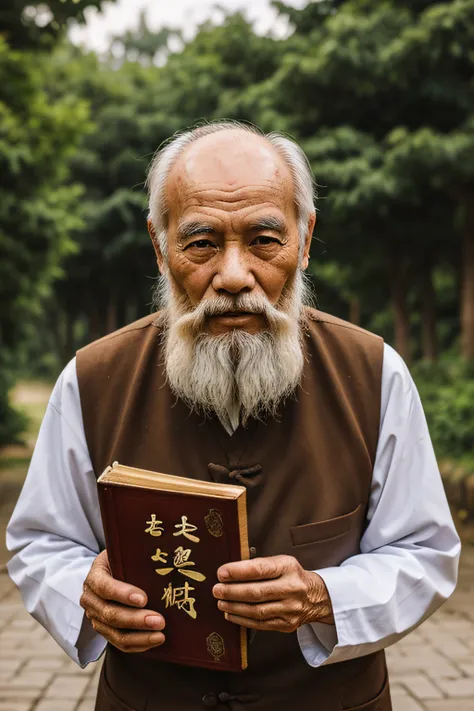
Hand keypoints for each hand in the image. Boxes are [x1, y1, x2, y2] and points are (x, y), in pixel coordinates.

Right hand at [80, 550, 165, 652]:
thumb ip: (136, 554)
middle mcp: (90, 599)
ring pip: (114, 633)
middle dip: (136, 619)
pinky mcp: (104, 629)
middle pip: (110, 614)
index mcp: (95, 576)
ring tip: (160, 635)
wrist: (111, 570)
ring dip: (139, 637)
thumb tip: (167, 555)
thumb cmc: (123, 558)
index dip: (122, 594)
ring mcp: (95, 616)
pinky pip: (118, 642)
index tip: (143, 599)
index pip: (104, 586)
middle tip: (160, 621)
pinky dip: (136, 645)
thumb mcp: (124, 551)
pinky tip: (153, 641)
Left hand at [212, 554, 333, 631]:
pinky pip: (260, 624)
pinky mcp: (286, 625)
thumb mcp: (280, 563)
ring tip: (221, 602)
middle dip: (232, 592)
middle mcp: (291, 588)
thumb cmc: (290, 576)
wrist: (315, 597)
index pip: (261, 569)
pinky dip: (242, 620)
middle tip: (217, 590)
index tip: (221, 573)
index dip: (239, 571)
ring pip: (257, 611)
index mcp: (288, 568)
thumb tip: (228, 573)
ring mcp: (290, 609)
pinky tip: (230, 614)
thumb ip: (258, 566)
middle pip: (257, 592)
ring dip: (235, 607)